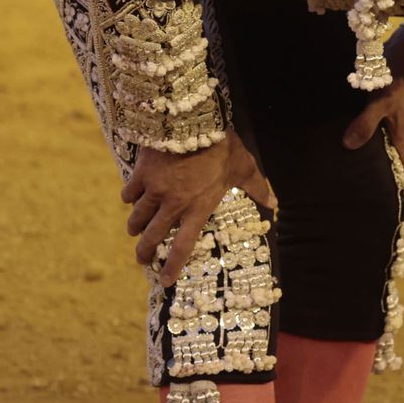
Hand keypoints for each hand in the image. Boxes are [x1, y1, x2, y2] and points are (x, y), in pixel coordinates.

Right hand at [120, 128, 275, 287]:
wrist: (194, 121)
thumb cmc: (223, 147)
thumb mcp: (244, 168)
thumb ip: (257, 187)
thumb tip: (275, 202)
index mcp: (198, 209)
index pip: (182, 247)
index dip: (172, 266)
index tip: (164, 280)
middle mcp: (173, 205)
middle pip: (152, 237)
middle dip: (144, 252)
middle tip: (141, 259)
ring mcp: (155, 190)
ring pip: (137, 217)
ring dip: (134, 226)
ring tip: (133, 230)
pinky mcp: (142, 173)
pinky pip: (129, 192)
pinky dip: (129, 196)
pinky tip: (130, 197)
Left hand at [342, 26, 403, 182]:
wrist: (402, 56)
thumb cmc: (392, 80)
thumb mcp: (378, 102)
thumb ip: (365, 124)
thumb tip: (349, 146)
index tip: (397, 206)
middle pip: (402, 165)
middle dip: (393, 182)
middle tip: (374, 197)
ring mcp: (399, 126)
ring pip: (394, 152)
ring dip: (384, 164)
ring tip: (363, 178)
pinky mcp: (391, 116)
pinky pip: (386, 139)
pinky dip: (377, 148)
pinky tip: (359, 149)